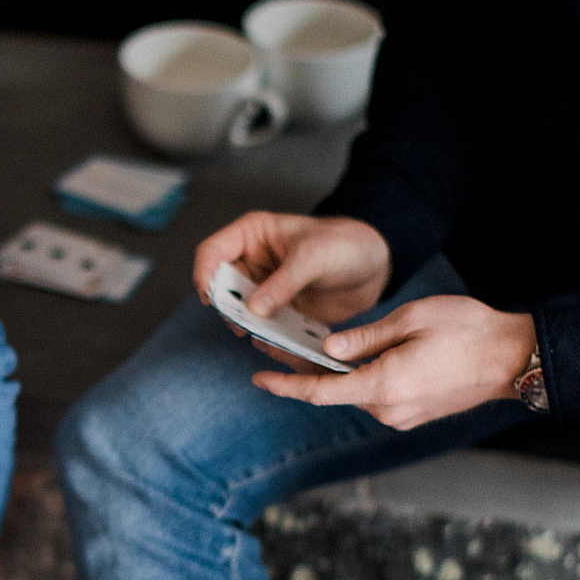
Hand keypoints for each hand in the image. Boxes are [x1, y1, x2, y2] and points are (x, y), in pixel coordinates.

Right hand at [193, 211, 392, 323]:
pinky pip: (261, 327)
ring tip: (262, 336)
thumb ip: (283, 283)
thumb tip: (253, 310)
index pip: (211, 252)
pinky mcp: (277, 310)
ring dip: (245, 326)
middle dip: (227, 307)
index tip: (213, 300)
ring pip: (238, 311)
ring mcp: (262, 288)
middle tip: (242, 325)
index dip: (205, 275)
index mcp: (252, 235)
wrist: (374, 266)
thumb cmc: (345, 245)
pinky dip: (265, 337)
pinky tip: (277, 344)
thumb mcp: (314, 258)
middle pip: (220, 287)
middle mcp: (251, 261)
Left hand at [252, 293, 537, 427]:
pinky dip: (361, 380)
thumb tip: (328, 347)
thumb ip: (365, 337)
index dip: (286, 385)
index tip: (259, 377)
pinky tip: (356, 359)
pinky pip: (376, 397)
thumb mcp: (411, 319)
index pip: (320, 391)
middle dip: (306, 372)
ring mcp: (402, 417)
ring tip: (317, 345)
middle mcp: (389, 409)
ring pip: (356, 394)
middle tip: (277, 346)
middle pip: (334, 393)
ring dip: (338, 374)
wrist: (513, 359)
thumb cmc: (468, 330)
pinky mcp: (413, 416)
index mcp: (384, 385)